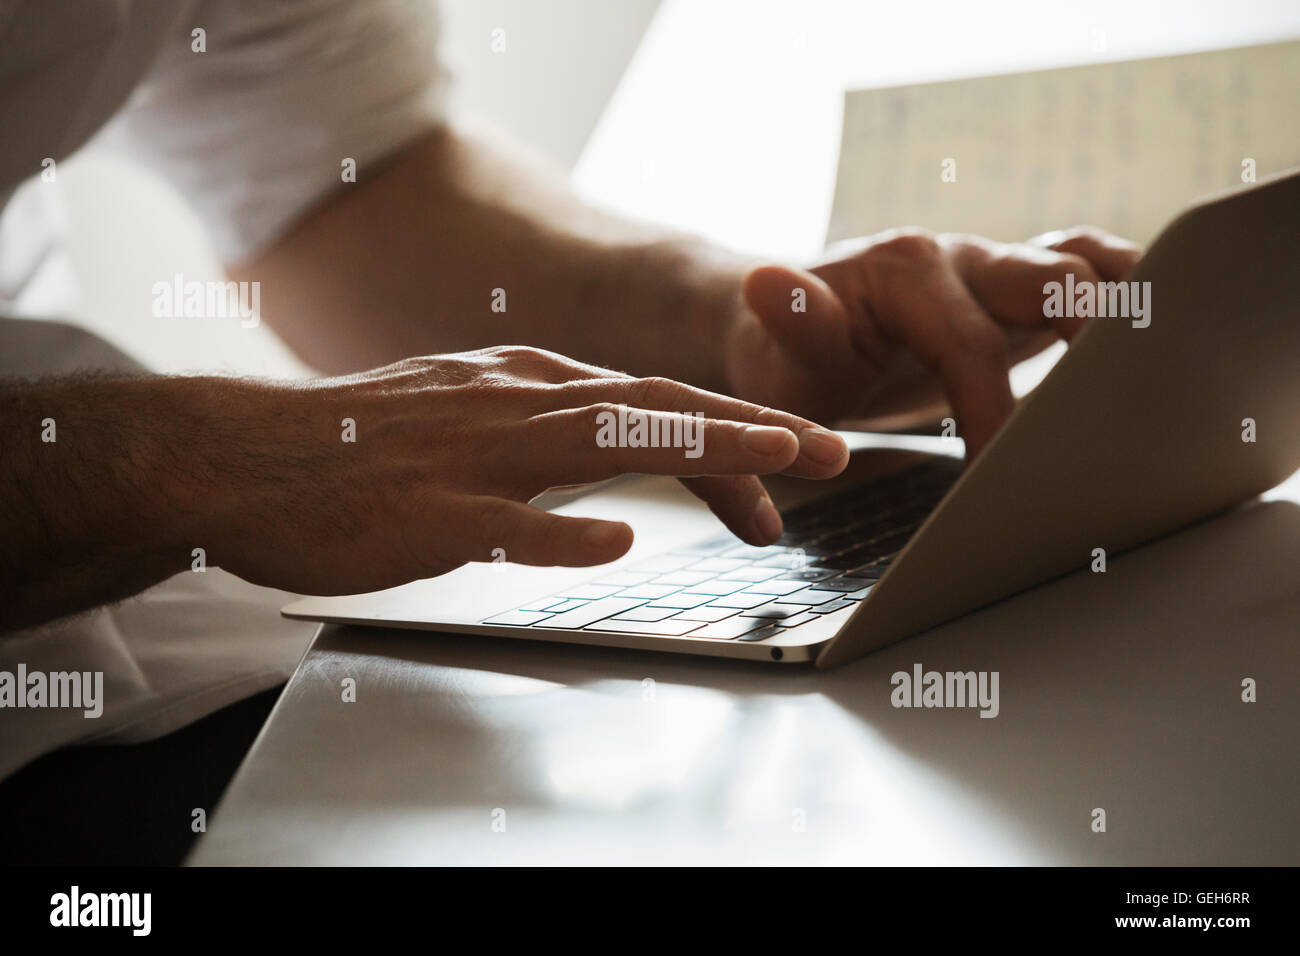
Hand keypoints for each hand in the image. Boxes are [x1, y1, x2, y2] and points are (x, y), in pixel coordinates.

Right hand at [185, 347, 848, 596]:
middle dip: (751, 426)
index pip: (652, 399)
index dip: (733, 424)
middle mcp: (513, 401)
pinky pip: (504, 521)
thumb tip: (610, 467)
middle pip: (653, 406)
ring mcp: (471, 453)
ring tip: (773, 465)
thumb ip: (540, 435)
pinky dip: (562, 530)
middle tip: (833, 450)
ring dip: (696, 451)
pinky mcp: (424, 509)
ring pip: (602, 442)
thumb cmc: (356, 449)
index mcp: (526, 383)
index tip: (799, 450)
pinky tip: (615, 543)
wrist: (242, 456)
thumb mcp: (466, 421)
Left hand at [728, 226, 1141, 458]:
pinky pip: (1082, 277)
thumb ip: (790, 324)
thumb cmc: (782, 353)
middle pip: (1048, 278)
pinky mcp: (1010, 291)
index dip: (994, 412)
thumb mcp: (777, 354)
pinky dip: (1118, 302)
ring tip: (1159, 359)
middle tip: (1121, 392)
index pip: (969, 345)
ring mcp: (990, 268)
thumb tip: (769, 283)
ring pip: (1079, 262)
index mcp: (905, 272)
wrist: (785, 328)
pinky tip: (1141, 349)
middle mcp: (958, 257)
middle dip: (1091, 331)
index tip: (1002, 472)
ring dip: (1123, 303)